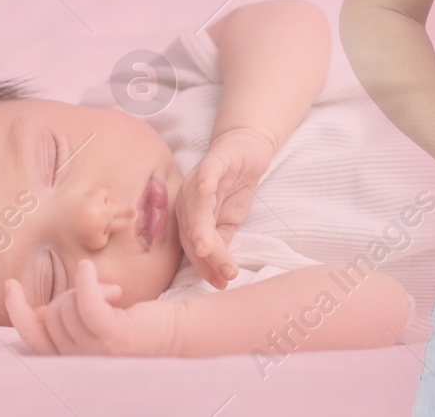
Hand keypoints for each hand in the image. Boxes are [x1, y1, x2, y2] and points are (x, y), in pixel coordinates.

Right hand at [5, 260, 181, 356]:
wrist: (179, 334)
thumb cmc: (137, 324)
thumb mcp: (95, 322)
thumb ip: (66, 320)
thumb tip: (37, 310)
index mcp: (72, 360)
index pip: (32, 339)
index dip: (17, 312)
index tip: (11, 284)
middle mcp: (80, 362)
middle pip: (51, 314)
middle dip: (70, 291)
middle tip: (103, 292)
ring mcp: (96, 352)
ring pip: (66, 306)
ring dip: (88, 287)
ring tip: (116, 293)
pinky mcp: (114, 336)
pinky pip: (85, 302)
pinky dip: (84, 281)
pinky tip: (88, 267)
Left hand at [177, 126, 276, 287]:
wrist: (246, 151)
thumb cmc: (234, 188)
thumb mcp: (229, 222)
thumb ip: (222, 243)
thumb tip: (222, 273)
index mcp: (188, 215)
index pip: (192, 245)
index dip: (204, 266)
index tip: (219, 284)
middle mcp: (187, 198)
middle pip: (191, 229)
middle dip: (205, 254)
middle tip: (221, 274)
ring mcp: (198, 179)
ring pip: (197, 206)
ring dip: (202, 227)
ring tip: (209, 248)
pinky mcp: (214, 161)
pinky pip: (208, 172)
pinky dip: (206, 181)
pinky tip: (208, 191)